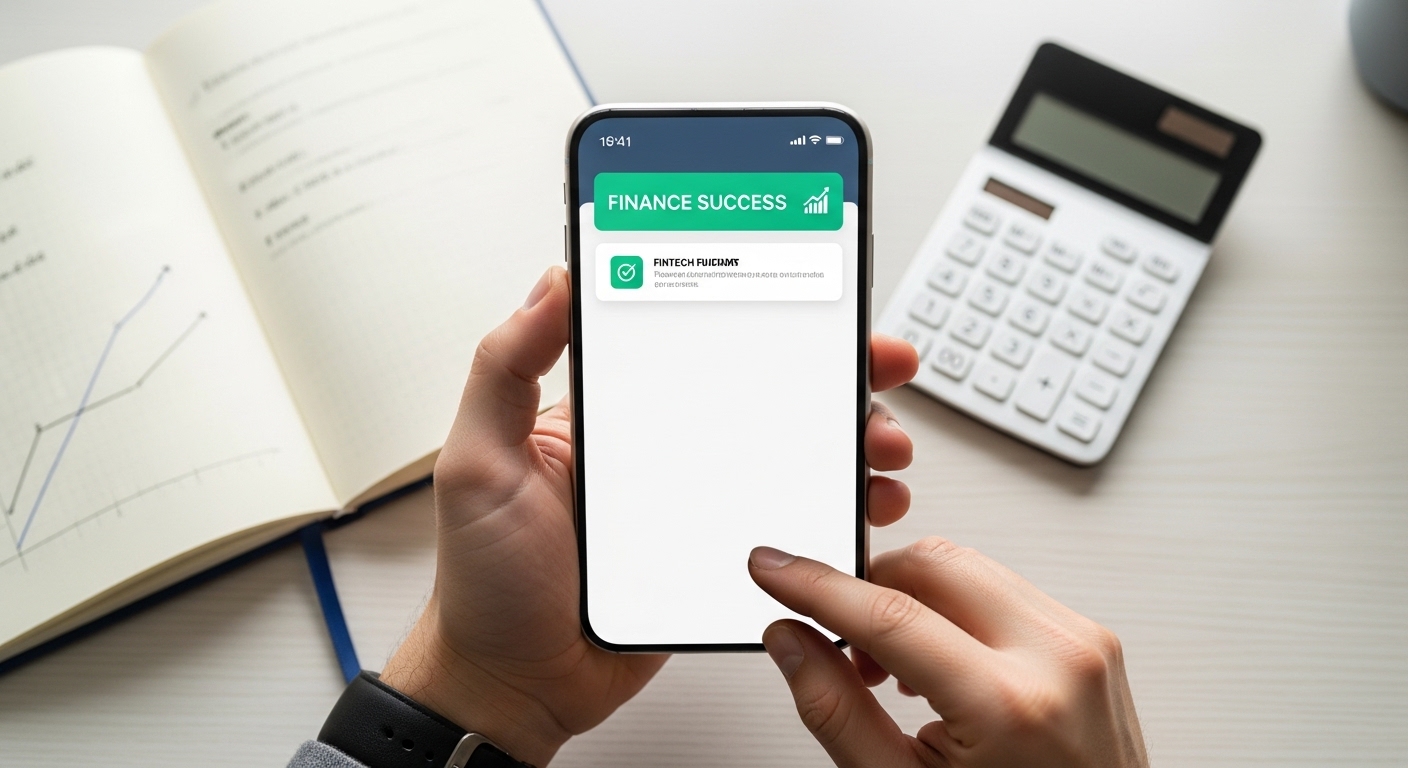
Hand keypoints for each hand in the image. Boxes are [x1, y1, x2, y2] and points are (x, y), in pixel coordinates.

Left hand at [381, 266, 920, 764]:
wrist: (514, 685)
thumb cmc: (486, 581)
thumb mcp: (480, 462)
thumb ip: (507, 369)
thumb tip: (551, 284)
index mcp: (610, 413)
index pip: (696, 343)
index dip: (760, 316)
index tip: (814, 300)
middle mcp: (660, 449)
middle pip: (761, 393)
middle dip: (831, 375)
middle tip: (879, 368)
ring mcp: (695, 503)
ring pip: (787, 455)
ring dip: (847, 442)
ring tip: (882, 448)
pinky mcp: (717, 556)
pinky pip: (784, 522)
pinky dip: (830, 510)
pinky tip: (857, 508)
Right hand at [749, 539, 1147, 767]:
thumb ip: (838, 712)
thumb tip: (791, 642)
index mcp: (1012, 706)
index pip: (889, 614)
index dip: (816, 585)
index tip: (773, 569)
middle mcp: (1059, 658)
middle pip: (931, 563)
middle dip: (869, 585)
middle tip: (841, 640)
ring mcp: (1084, 642)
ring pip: (967, 566)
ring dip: (912, 598)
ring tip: (893, 669)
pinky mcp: (1091, 638)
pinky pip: (1003, 589)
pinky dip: (955, 611)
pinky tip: (940, 663)